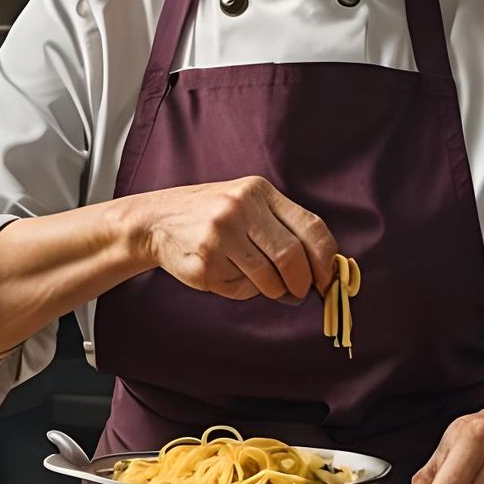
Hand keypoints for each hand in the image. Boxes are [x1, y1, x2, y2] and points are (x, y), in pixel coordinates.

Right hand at [134, 176, 337, 305]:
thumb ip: (283, 228)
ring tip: (261, 281)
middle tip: (298, 291)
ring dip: (273, 289)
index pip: (310, 227)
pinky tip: (227, 272)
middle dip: (301, 282)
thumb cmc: (214, 215)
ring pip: (268, 279)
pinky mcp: (205, 263)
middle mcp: (240, 209)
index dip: (325, 260)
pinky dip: (243, 289)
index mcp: (259, 192)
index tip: (327, 279)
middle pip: (291, 256)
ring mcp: (220, 236)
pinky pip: (241, 289)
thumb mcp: (249, 205)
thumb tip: (321, 271)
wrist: (157, 221)